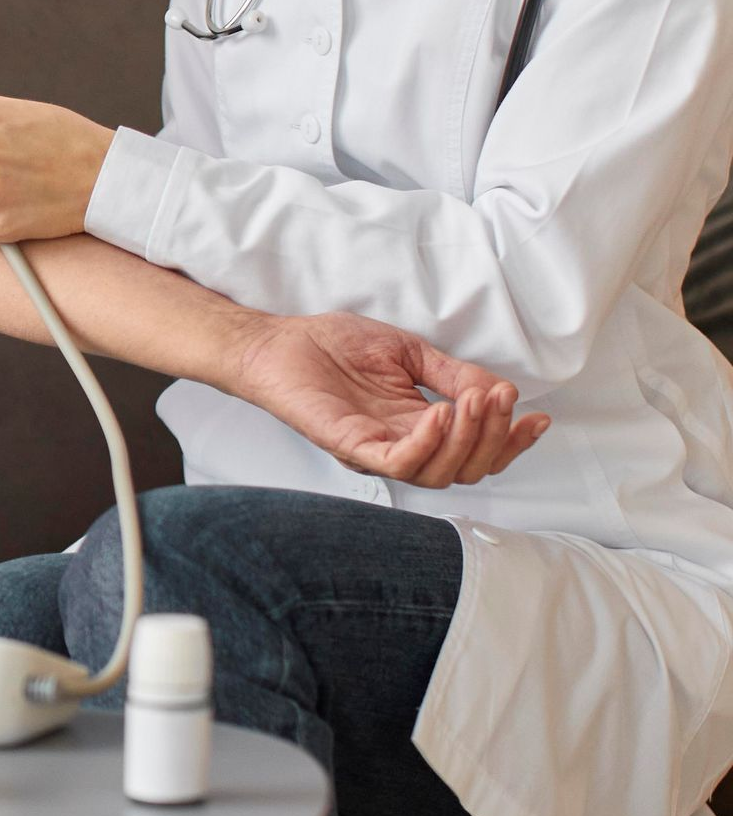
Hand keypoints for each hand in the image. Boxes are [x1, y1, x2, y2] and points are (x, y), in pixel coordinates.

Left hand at [230, 310, 548, 487]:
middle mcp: (401, 445)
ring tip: (473, 403)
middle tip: (499, 400)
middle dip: (494, 438)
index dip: (511, 442)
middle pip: (465, 470)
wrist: (278, 342)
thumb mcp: (409, 353)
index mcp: (418, 426)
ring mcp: (374, 449)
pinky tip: (439, 414)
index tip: (538, 419)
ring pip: (437, 473)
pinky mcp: (347, 445)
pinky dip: (425, 444)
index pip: (476, 453)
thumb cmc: (334, 346)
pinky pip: (395, 462)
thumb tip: (502, 390)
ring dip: (466, 440)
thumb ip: (453, 373)